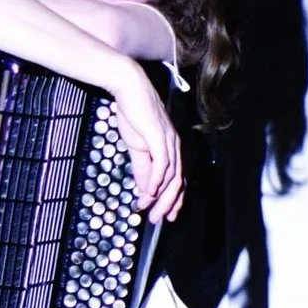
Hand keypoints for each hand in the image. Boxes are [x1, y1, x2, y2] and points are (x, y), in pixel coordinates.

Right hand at [110, 71, 185, 223]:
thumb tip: (142, 187)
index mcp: (172, 148)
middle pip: (178, 182)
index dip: (173, 200)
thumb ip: (141, 167)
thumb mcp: (136, 146)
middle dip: (168, 204)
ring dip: (160, 197)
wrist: (128, 89)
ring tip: (149, 210)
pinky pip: (162, 165)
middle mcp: (175, 146)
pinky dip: (156, 182)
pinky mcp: (160, 138)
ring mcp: (169, 142)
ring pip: (172, 177)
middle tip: (158, 219)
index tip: (165, 215)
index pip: (178, 179)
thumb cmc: (133, 112)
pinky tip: (148, 193)